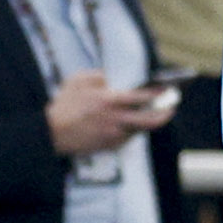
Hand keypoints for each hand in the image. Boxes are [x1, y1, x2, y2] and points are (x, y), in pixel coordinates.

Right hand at [44, 70, 171, 154]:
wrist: (52, 132)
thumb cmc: (64, 105)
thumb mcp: (78, 80)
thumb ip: (98, 76)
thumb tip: (109, 80)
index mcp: (109, 100)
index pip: (142, 96)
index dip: (158, 94)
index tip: (168, 91)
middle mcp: (115, 118)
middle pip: (149, 119)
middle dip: (164, 114)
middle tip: (170, 110)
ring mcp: (113, 134)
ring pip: (139, 130)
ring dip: (147, 123)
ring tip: (154, 116)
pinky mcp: (108, 145)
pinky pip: (126, 138)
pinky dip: (131, 131)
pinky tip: (132, 126)